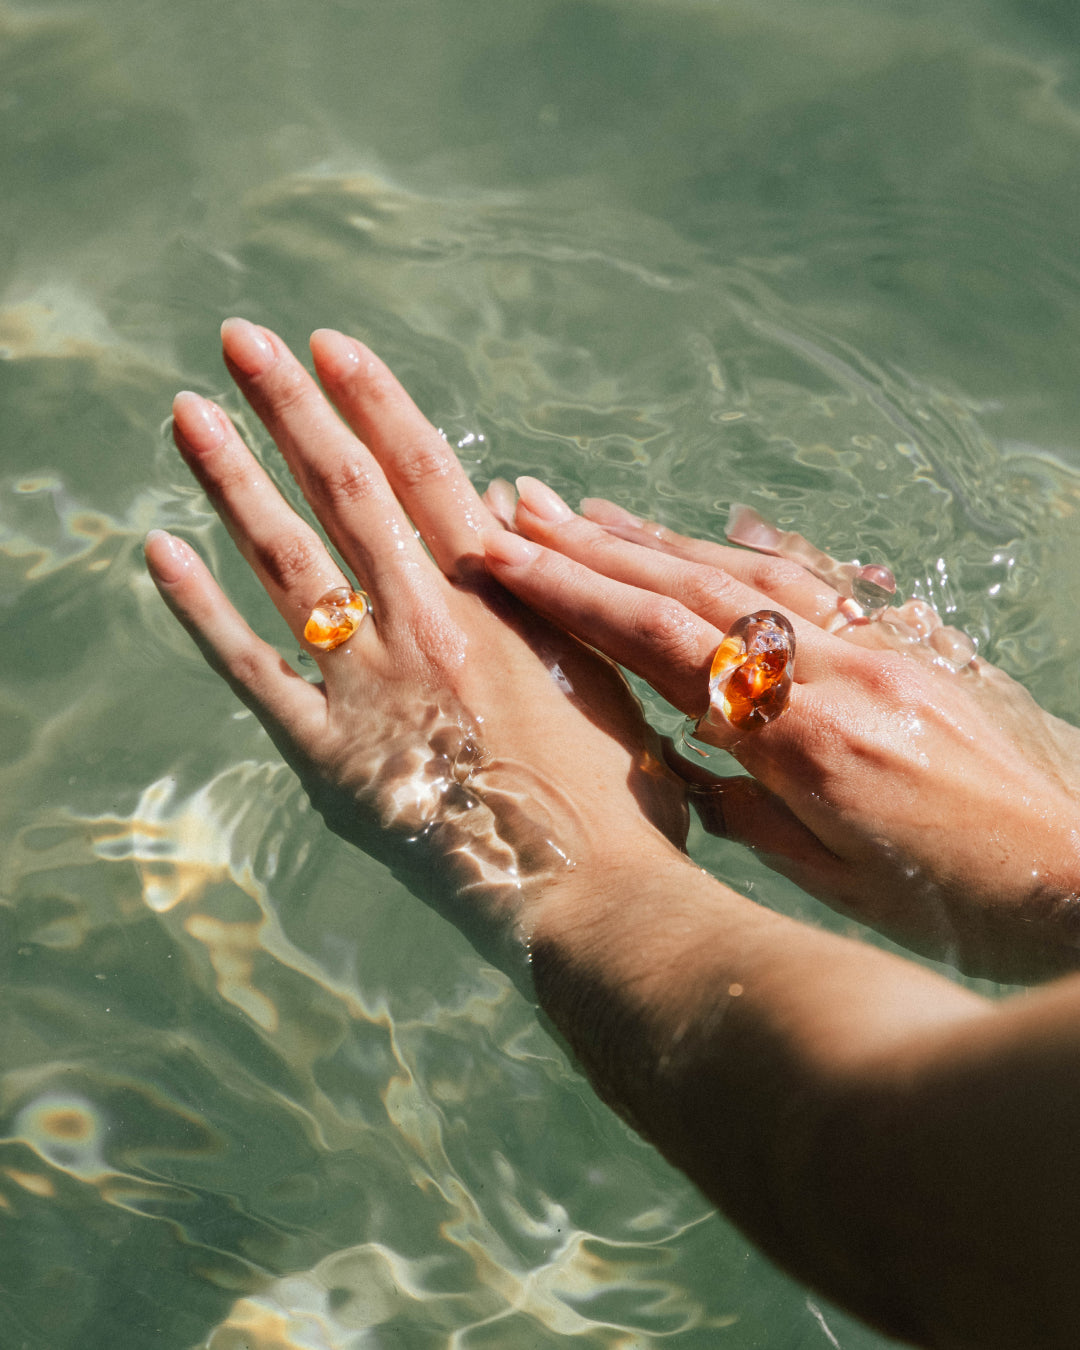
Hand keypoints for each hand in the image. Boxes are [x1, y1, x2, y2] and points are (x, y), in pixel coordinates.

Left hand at [145, 322, 686, 965]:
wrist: (591, 898)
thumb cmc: (618, 796)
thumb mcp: (604, 673)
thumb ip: (552, 585)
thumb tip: (508, 503)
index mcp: (499, 601)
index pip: (424, 472)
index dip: (372, 401)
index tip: (327, 345)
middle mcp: (426, 625)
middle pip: (345, 492)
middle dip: (290, 409)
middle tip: (240, 340)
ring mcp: (371, 688)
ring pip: (290, 561)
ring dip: (234, 481)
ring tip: (188, 415)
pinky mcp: (330, 758)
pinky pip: (252, 670)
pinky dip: (202, 609)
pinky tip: (160, 550)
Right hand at [483, 482, 1079, 979]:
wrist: (1074, 875)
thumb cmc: (951, 899)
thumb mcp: (825, 874)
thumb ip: (743, 801)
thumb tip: (678, 746)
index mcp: (802, 739)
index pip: (662, 643)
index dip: (574, 595)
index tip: (507, 557)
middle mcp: (837, 670)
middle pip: (694, 588)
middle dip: (595, 547)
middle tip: (521, 508)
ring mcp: (880, 645)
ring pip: (748, 571)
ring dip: (660, 538)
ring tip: (587, 514)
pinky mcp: (913, 641)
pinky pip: (819, 580)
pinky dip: (753, 549)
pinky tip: (717, 530)